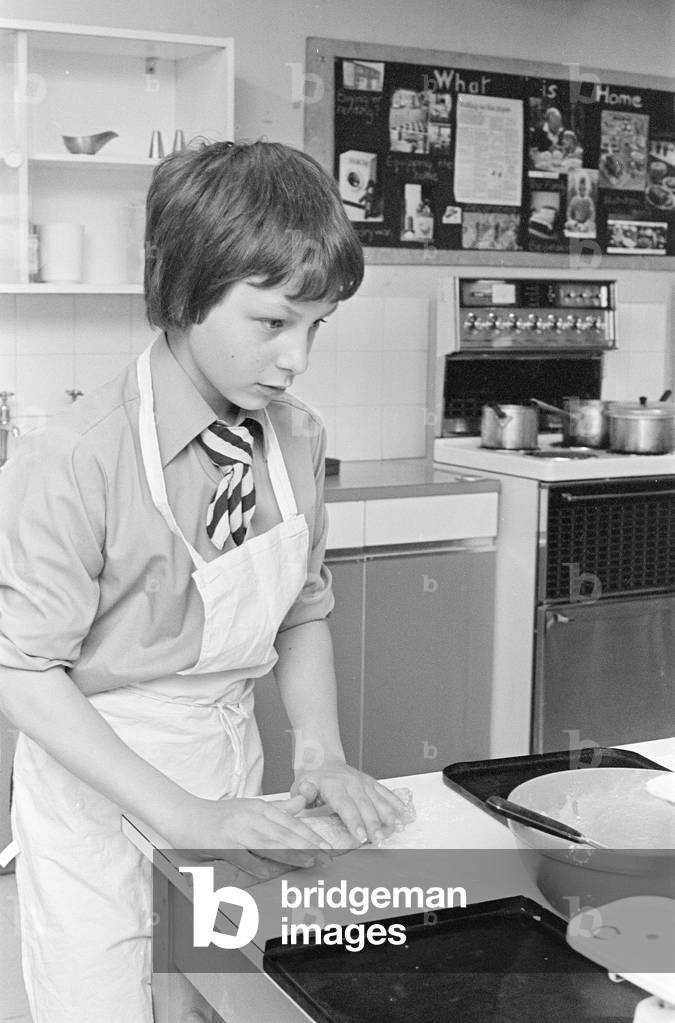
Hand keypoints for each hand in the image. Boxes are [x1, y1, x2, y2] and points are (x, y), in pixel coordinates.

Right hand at [163, 793, 331, 878]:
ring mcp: (237, 831)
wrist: (184, 815)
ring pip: (270, 844)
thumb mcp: (250, 807)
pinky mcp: (223, 845)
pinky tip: (271, 875)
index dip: (311, 835)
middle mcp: (251, 817)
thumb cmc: (219, 815)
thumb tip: (302, 804)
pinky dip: (258, 866)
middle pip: (285, 833)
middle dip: (309, 846)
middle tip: (327, 857)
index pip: (291, 822)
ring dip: (292, 854)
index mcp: (259, 807)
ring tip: (311, 862)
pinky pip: (245, 858)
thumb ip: (277, 809)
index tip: (328, 846)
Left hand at [291, 759, 409, 845]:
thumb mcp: (301, 784)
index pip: (346, 806)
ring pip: (379, 800)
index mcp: (334, 785)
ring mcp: (363, 782)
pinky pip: (386, 792)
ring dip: (389, 815)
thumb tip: (305, 796)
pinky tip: (405, 814)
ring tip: (397, 829)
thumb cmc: (311, 778)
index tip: (361, 836)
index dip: (354, 821)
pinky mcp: (371, 782)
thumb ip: (303, 793)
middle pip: (365, 806)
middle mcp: (351, 783)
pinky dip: (396, 803)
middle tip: (380, 840)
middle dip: (374, 824)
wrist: (322, 759)